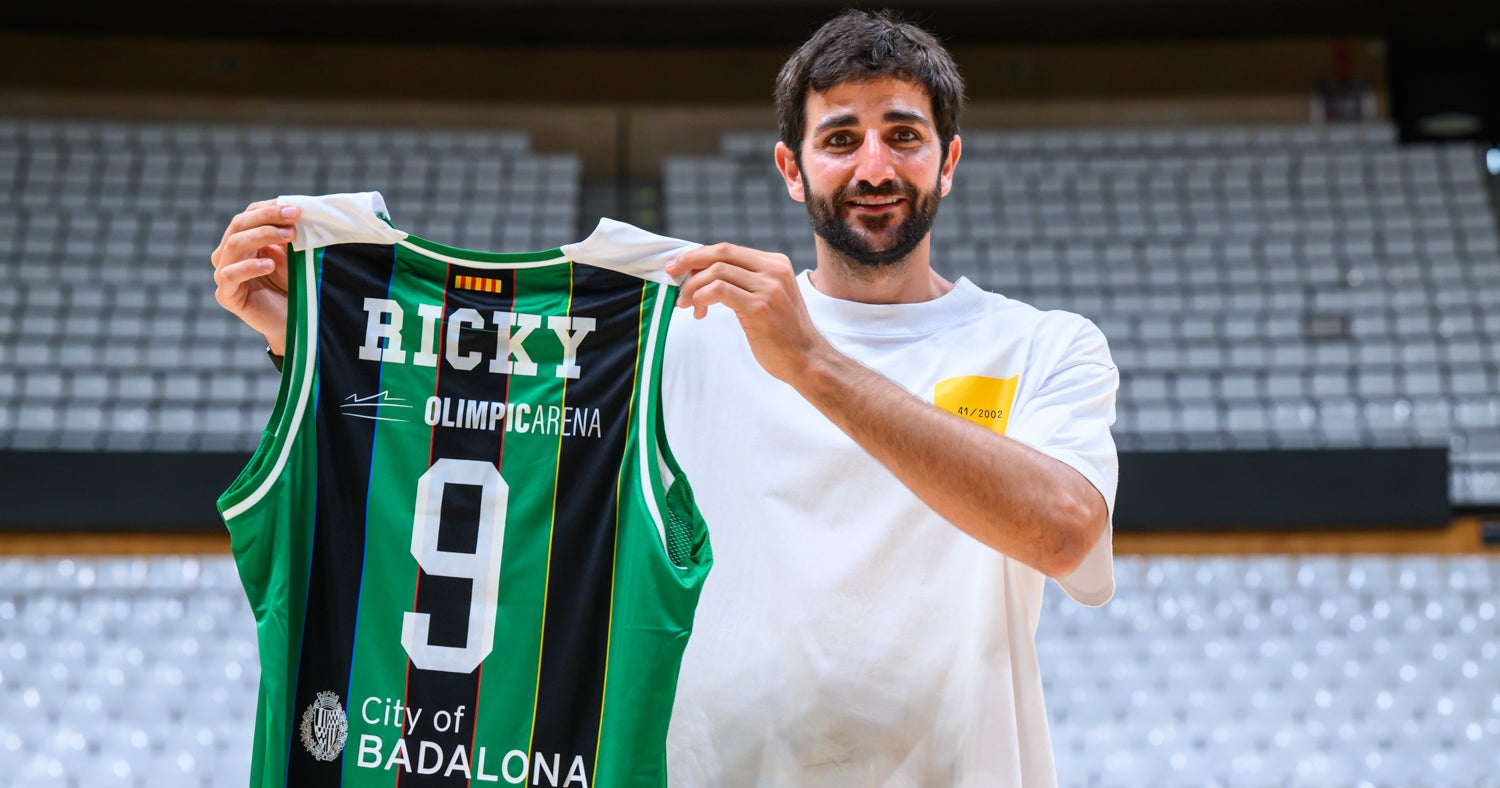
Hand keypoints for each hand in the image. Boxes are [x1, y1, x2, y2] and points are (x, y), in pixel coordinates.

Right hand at [210, 200, 296, 354]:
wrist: (295, 321)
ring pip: (234, 244)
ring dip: (262, 235)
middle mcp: (229, 254)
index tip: (296, 208)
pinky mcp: (226, 295)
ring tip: (289, 237)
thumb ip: (288, 234)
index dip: (271, 209)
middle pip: (239, 224)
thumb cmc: (294, 286)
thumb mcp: (292, 255)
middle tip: (294, 217)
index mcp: (244, 240)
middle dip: (268, 217)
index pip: (249, 214)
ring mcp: (224, 273)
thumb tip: (294, 209)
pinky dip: (250, 266)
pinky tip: (270, 264)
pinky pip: (230, 275)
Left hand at [664, 243, 832, 385]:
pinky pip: (719, 290)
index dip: (699, 255)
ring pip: (717, 271)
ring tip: (687, 305)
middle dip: (690, 261)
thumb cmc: (783, 334)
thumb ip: (746, 282)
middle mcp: (774, 270)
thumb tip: (706, 275)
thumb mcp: (769, 297)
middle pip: (721, 252)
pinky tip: (699, 312)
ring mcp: (768, 288)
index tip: (680, 266)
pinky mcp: (759, 307)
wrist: (807, 360)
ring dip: (693, 287)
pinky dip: (701, 298)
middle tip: (672, 275)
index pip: (729, 249)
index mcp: (776, 263)